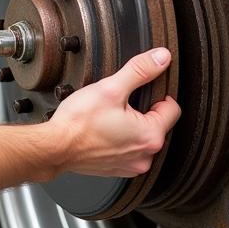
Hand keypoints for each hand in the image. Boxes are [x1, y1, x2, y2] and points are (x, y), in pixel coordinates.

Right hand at [48, 48, 179, 177]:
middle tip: (120, 102)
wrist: (55, 147)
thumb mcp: (111, 88)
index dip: (157, 93)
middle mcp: (146, 156)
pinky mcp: (118, 169)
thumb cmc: (79, 123)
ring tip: (110, 116)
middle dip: (143, 109)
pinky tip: (104, 130)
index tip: (140, 89)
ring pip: (143, 136)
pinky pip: (129, 149)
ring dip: (132, 125)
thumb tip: (161, 58)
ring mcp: (132, 166)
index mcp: (150, 136)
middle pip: (158, 123)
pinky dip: (121, 138)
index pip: (173, 108)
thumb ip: (140, 70)